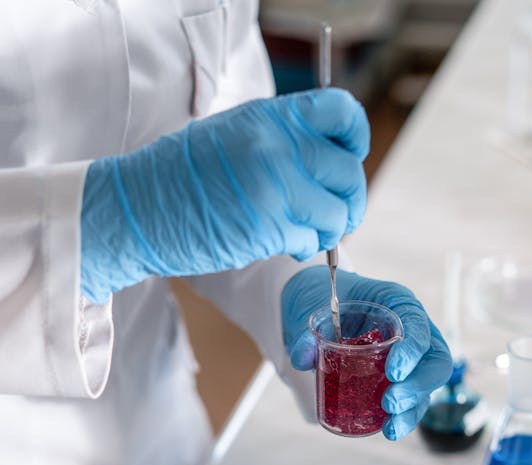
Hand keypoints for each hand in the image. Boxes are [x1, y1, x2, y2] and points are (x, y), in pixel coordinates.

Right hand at [80, 89, 369, 302]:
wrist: (139, 207)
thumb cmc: (182, 176)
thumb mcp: (233, 134)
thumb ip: (279, 139)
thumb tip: (324, 158)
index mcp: (271, 117)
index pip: (342, 112)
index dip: (355, 139)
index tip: (347, 158)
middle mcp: (277, 145)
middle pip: (348, 172)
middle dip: (348, 200)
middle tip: (335, 215)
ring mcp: (274, 186)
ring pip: (338, 213)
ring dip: (330, 230)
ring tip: (307, 233)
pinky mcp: (267, 226)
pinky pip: (311, 240)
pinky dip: (306, 247)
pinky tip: (288, 245)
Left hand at [281, 267, 452, 439]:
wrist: (319, 308)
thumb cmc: (325, 299)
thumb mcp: (313, 307)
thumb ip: (308, 332)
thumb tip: (304, 358)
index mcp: (398, 304)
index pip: (418, 325)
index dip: (412, 350)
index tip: (392, 372)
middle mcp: (412, 331)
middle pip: (435, 362)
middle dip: (417, 387)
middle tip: (390, 403)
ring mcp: (409, 359)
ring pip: (425, 387)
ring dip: (411, 410)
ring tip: (390, 428)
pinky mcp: (398, 381)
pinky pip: (409, 401)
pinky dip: (401, 418)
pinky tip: (387, 430)